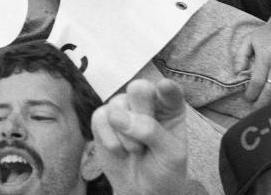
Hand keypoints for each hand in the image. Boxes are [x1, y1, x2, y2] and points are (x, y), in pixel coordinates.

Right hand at [91, 79, 187, 194]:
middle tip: (146, 135)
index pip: (170, 91)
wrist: (142, 191)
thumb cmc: (163, 169)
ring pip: (117, 105)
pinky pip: (100, 118)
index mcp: (170, 107)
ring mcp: (123, 108)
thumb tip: (116, 115)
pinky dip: (110, 140)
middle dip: (141, 112)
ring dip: (126, 135)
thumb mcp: (169, 154)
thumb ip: (150, 131)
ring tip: (136, 150)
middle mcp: (147, 102)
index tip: (165, 87)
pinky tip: (120, 150)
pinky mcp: (103, 119)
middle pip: (139, 88)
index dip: (166, 88)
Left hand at [234, 18, 270, 107]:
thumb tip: (237, 73)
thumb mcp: (249, 40)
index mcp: (265, 57)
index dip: (251, 93)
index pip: (257, 81)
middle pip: (270, 89)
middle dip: (262, 103)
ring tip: (269, 112)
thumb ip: (241, 56)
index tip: (247, 99)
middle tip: (256, 111)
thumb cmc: (268, 33)